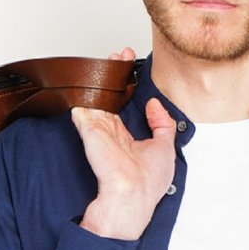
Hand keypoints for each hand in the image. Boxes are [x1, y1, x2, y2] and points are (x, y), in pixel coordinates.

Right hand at [72, 47, 176, 240]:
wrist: (132, 195)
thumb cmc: (148, 181)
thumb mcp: (166, 148)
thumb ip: (162, 124)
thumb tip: (154, 104)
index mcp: (126, 141)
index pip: (123, 108)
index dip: (127, 87)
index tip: (131, 68)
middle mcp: (110, 135)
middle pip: (109, 98)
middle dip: (114, 75)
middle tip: (119, 54)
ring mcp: (98, 133)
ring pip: (97, 98)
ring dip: (102, 77)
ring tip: (110, 56)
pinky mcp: (90, 132)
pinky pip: (82, 108)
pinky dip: (83, 93)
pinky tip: (86, 76)